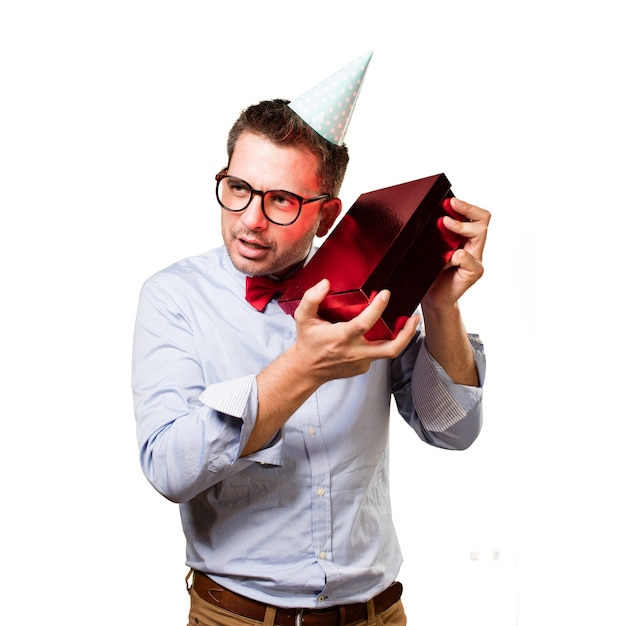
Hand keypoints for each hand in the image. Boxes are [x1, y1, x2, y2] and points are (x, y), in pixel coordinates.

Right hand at [292, 279, 418, 383]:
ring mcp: (361, 362)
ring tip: (410, 323)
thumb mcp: (303, 317)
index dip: (378, 309)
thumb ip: (311, 298)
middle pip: (390, 348)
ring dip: (403, 338)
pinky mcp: (363, 367)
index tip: (385, 294)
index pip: (364, 324)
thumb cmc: (308, 342)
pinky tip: (385, 331)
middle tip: (414, 317)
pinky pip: (378, 354)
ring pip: (389, 352)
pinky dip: (384, 342)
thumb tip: (325, 283)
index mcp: (341, 337)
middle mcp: (354, 352)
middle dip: (406, 333)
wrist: (307, 369)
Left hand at [422, 197, 489, 310]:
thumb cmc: (432, 274)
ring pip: (479, 234)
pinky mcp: (474, 272)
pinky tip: (444, 263)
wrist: (434, 298)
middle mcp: (474, 247)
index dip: (466, 207)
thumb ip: (437, 236)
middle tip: (450, 207)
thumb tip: (432, 217)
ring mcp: (476, 259)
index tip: (450, 201)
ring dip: (460, 230)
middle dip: (467, 210)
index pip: (477, 216)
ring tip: (444, 231)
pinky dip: (453, 257)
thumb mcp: (432, 250)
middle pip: (483, 221)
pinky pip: (466, 257)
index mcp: (466, 239)